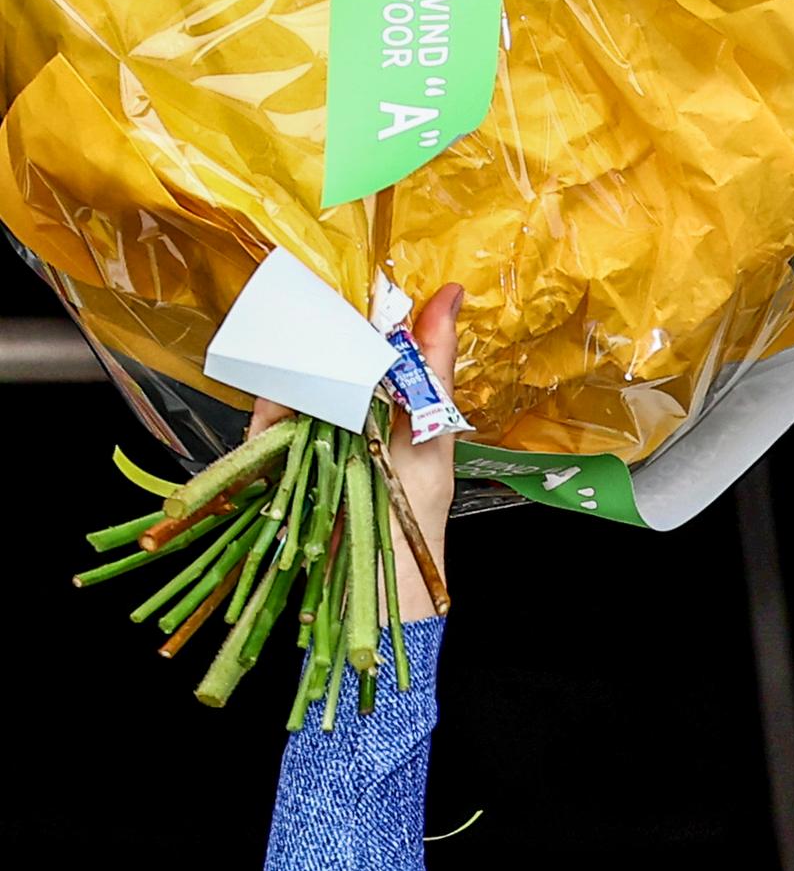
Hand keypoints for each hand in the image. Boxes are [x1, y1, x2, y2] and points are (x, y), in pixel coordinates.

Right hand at [247, 280, 461, 622]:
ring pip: (288, 379)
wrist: (384, 584)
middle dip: (319, 334)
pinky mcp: (276, 458)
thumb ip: (435, 363)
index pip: (360, 335)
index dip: (354, 308)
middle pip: (318, 350)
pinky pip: (263, 419)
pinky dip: (270, 409)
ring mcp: (306, 432)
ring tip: (308, 367)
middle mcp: (341, 408)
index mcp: (380, 396)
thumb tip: (452, 291)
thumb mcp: (434, 432)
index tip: (351, 285)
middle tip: (322, 319)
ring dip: (295, 369)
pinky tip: (282, 405)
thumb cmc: (413, 517)